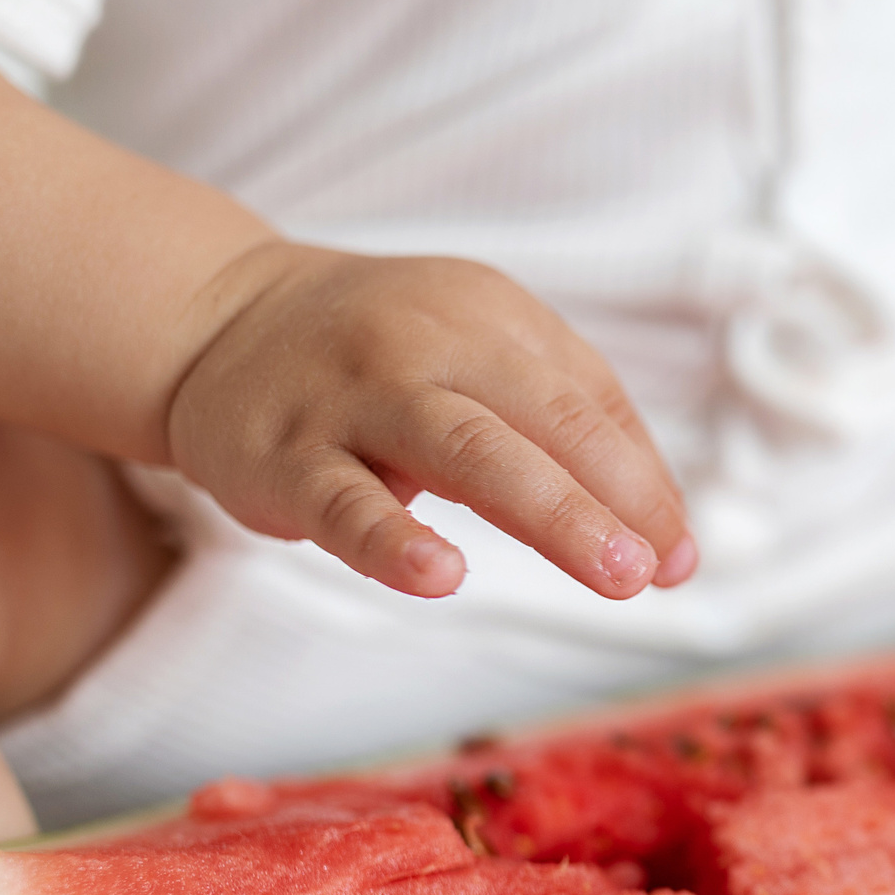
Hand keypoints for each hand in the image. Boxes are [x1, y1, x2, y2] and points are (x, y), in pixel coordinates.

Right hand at [166, 243, 693, 599]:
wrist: (216, 320)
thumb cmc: (385, 359)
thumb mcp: (485, 357)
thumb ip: (578, 435)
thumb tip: (672, 543)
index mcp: (493, 318)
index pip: (588, 403)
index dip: (642, 482)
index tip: (678, 557)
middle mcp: (428, 345)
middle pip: (543, 422)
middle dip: (611, 498)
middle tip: (652, 569)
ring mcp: (354, 399)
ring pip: (464, 451)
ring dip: (548, 512)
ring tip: (609, 570)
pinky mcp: (286, 458)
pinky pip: (345, 503)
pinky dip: (393, 540)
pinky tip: (441, 577)